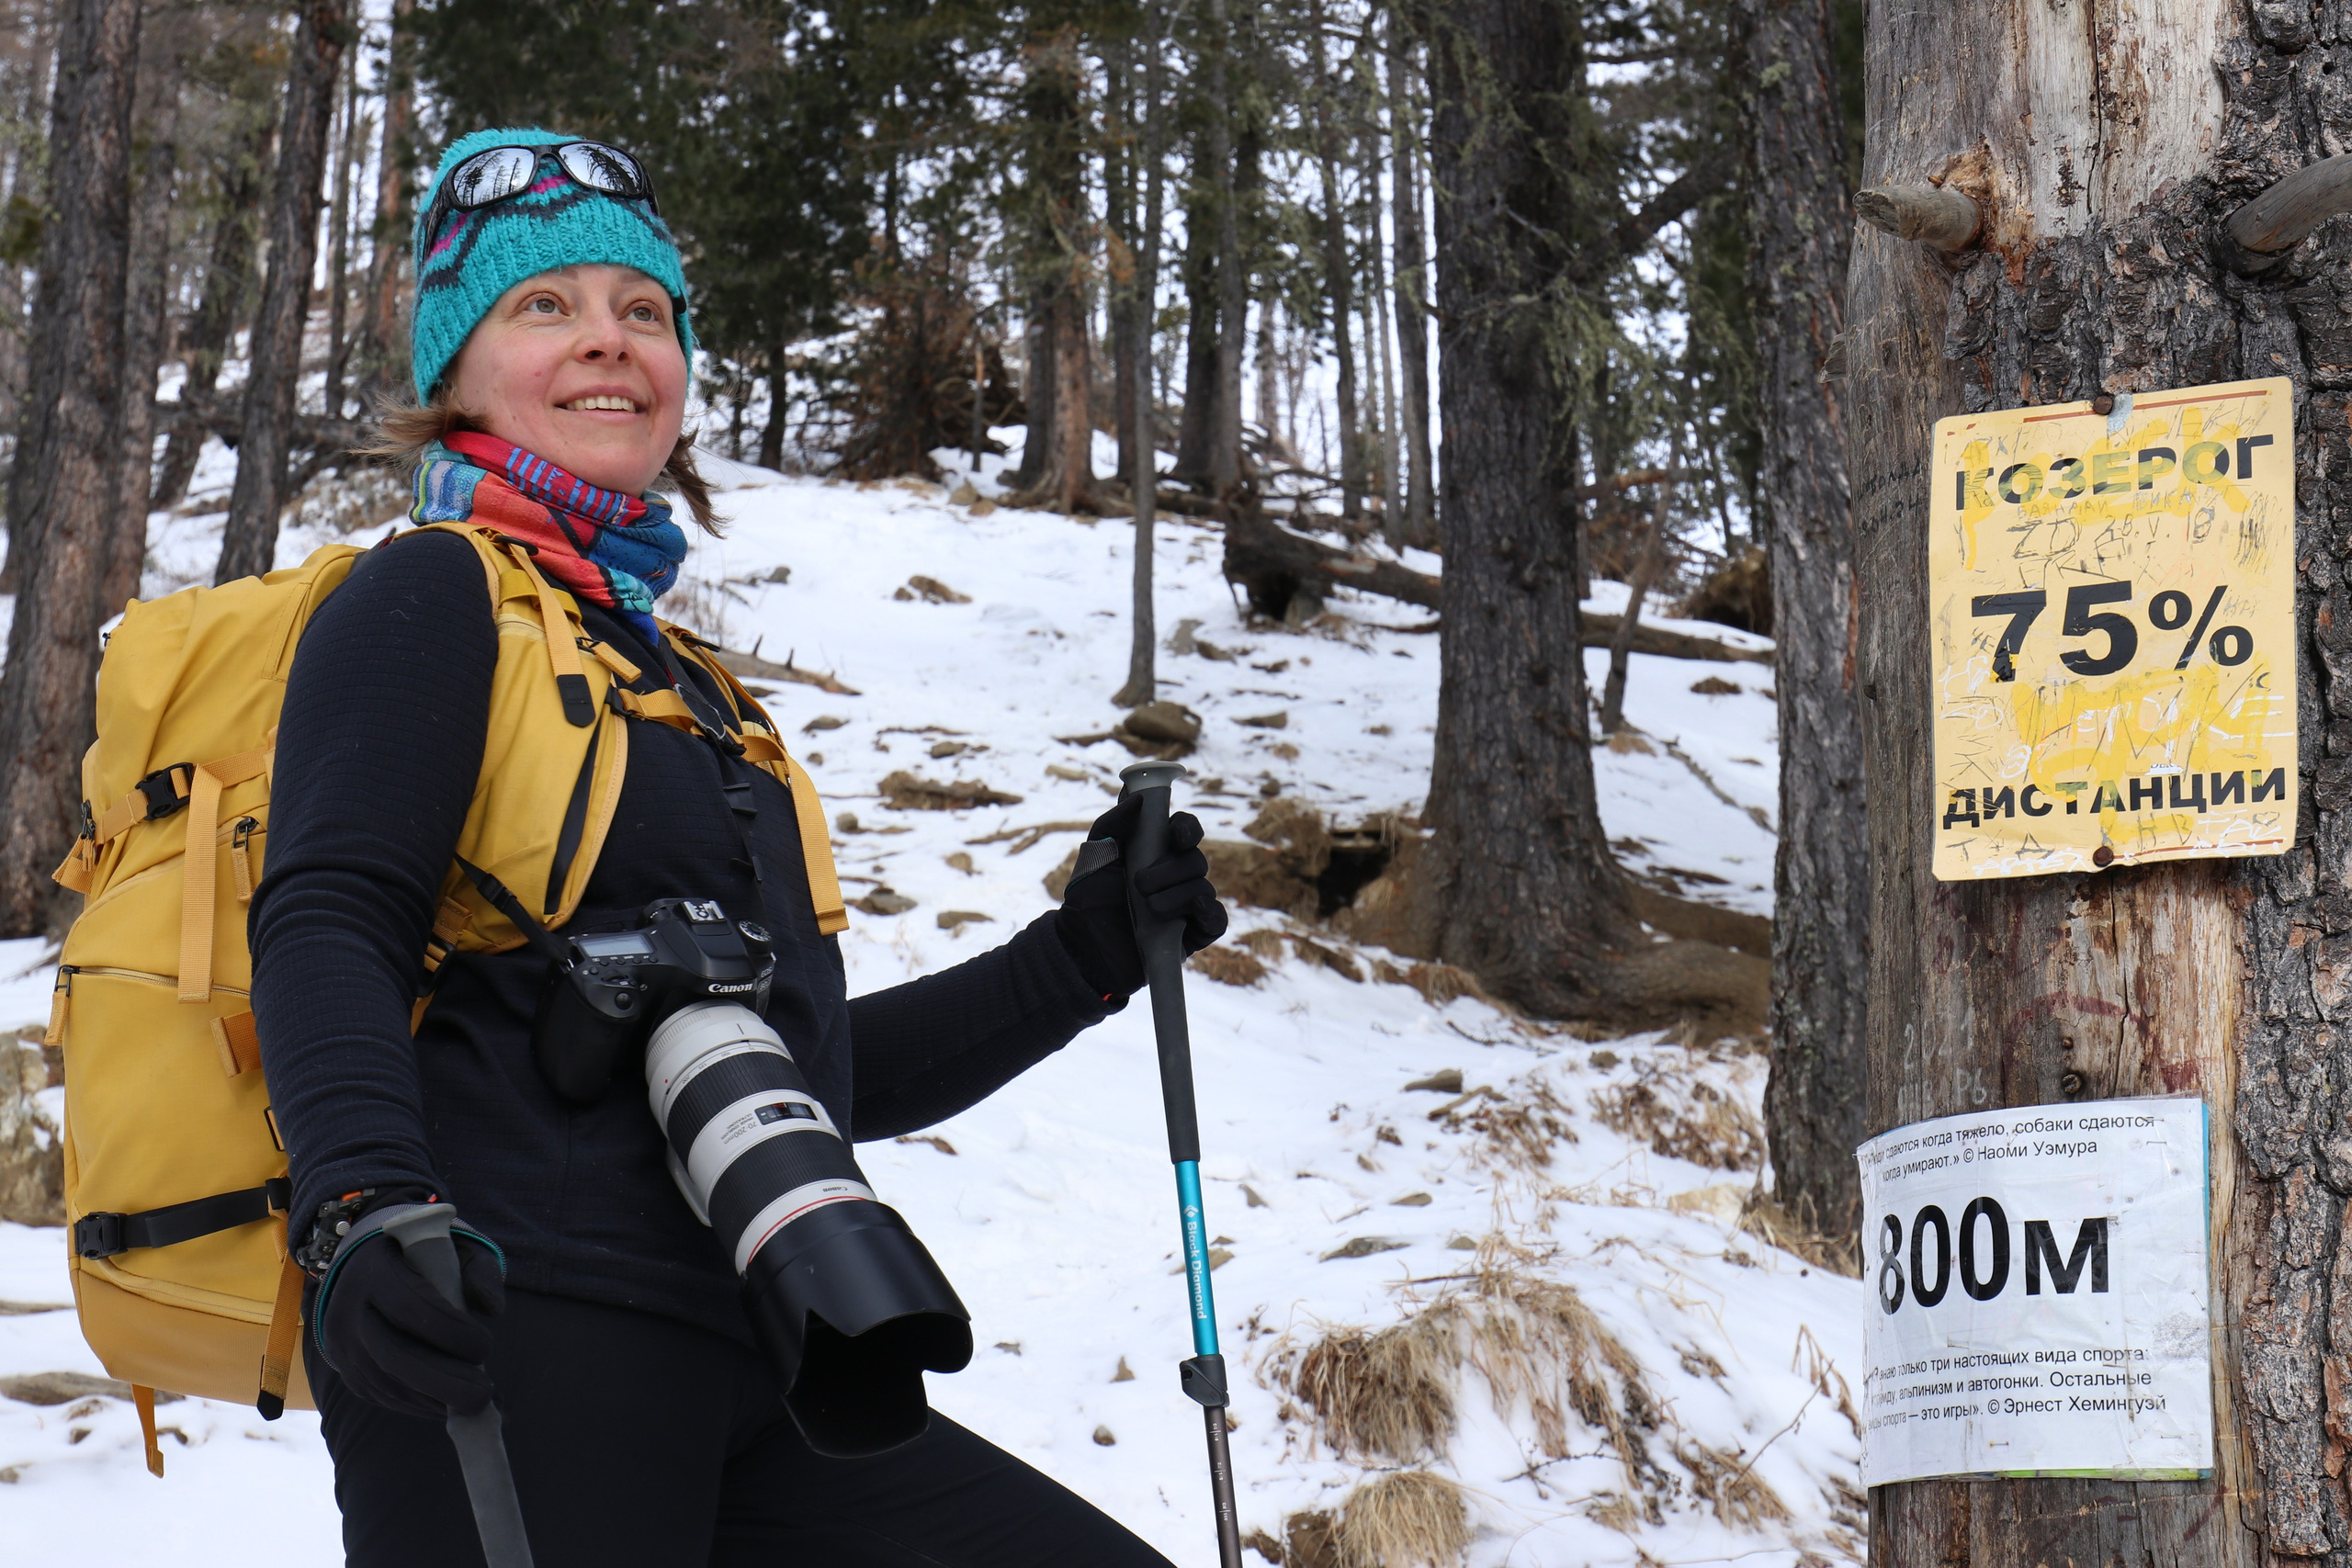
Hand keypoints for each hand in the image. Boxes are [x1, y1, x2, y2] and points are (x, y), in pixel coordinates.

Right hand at [314, 1199, 505, 1418]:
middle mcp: (350, 1312)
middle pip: (393, 1355)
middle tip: (483, 1393)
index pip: (410, 1307)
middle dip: (443, 1379)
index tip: (485, 1347)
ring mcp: (343, 1347)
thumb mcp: (454, 1248)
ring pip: (387, 1382)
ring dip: (435, 1398)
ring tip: (475, 1401)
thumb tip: (495, 1309)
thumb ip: (479, 1271)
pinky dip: (421, 1404)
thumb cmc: (422, 1259)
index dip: (450, 1332)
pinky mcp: (349, 1372)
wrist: (367, 1270)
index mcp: (375, 1271)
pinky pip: (383, 1395)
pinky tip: (450, 1403)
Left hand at [1054, 798, 1228, 999]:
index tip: (1175, 835)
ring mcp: (1185, 907)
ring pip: (1204, 889)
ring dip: (1177, 896)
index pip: (1185, 831)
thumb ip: (1114, 823)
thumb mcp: (1095, 855)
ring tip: (1150, 908)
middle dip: (1172, 870)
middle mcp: (1175, 877)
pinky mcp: (1191, 935)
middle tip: (1140, 883)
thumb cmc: (1088, 899)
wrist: (1084, 946)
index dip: (1186, 829)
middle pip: (1196, 860)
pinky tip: (1194, 912)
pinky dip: (1210, 914)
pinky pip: (1216, 921)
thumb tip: (1138, 799)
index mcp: (1156, 853)